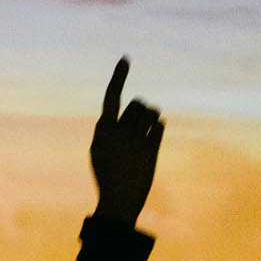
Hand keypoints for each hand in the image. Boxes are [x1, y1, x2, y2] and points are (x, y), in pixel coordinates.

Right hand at [89, 57, 162, 225]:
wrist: (118, 200)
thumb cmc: (108, 174)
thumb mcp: (101, 150)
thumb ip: (111, 130)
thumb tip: (131, 112)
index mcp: (103, 130)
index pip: (112, 96)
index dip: (119, 76)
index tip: (125, 59)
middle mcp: (118, 131)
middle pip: (138, 104)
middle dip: (142, 109)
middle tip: (141, 123)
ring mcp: (135, 140)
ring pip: (151, 112)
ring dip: (152, 117)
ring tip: (147, 131)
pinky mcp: (150, 149)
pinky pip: (159, 127)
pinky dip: (157, 130)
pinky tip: (151, 141)